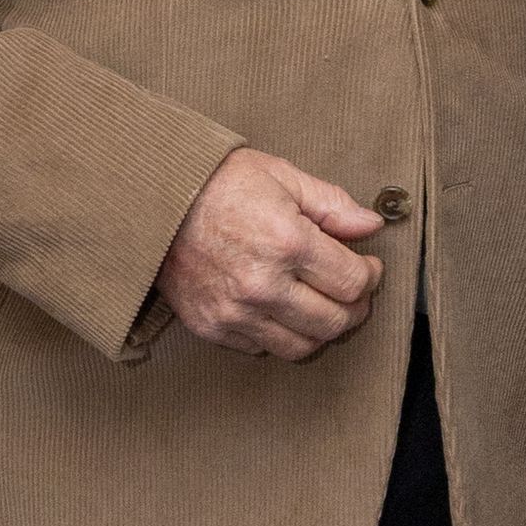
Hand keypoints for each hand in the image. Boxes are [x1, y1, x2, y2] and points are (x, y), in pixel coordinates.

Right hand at [156, 149, 383, 362]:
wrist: (154, 200)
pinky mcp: (212, 327)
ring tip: (322, 304)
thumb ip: (332, 204)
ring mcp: (235, 312)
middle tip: (354, 291)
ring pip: (302, 346)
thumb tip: (371, 226)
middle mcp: (262, 285)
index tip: (369, 266)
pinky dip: (280, 334)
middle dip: (355, 308)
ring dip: (321, 329)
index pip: (353, 283)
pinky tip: (282, 308)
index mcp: (287, 242)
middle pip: (334, 322)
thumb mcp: (282, 176)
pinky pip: (263, 349)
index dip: (371, 276)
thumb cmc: (220, 183)